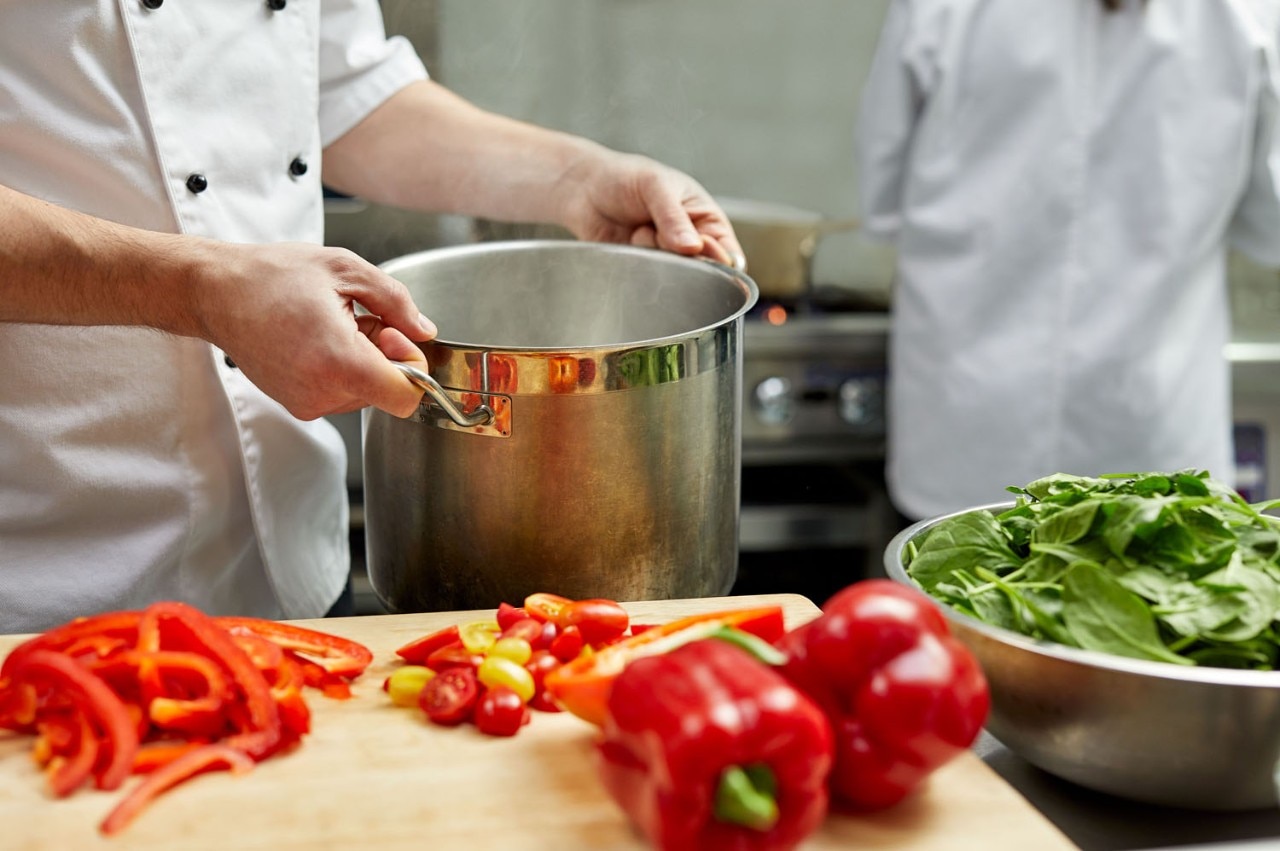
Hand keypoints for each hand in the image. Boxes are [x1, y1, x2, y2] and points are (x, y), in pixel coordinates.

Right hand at [193, 242, 433, 420]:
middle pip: (386, 391)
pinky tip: (317, 339)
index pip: (406, 397)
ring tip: (332, 325)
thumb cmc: (272, 276)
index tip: (395, 336)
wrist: (216, 291)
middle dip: (385, 356)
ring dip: (362, 360)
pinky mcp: (296, 404)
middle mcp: (322, 393)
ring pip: (364, 392)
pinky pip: (339, 393)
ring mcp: (306, 403)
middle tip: (358, 319)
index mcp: (339, 362)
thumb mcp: (346, 270)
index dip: (413, 366)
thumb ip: (396, 301)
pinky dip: (340, 368)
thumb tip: (423, 330)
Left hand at [556, 149, 744, 269]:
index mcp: (706, 218)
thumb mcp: (654, 186)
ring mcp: (665, 258)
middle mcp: (689, 242)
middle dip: (679, 257)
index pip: (727, 252)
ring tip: (638, 230)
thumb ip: (673, 217)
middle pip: (702, 271)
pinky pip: (647, 279)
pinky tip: (627, 243)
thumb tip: (692, 246)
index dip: (719, 259)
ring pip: (672, 277)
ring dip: (653, 256)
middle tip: (657, 231)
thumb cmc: (624, 177)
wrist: (582, 189)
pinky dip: (637, 264)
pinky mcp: (642, 269)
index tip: (699, 250)